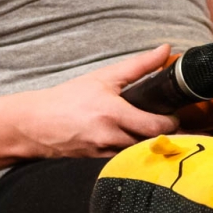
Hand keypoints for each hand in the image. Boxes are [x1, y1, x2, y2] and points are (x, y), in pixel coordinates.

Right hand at [12, 44, 178, 158]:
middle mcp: (110, 137)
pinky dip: (133, 150)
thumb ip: (138, 65)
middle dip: (166, 135)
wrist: (37, 123)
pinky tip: (132, 140)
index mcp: (113, 113)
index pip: (156, 126)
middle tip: (170, 124)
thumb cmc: (69, 98)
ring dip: (150, 144)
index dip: (172, 123)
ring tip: (154, 131)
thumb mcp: (104, 76)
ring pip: (140, 153)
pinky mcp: (99, 162)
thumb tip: (165, 50)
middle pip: (152, 143)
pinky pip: (125, 158)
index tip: (174, 115)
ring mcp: (105, 153)